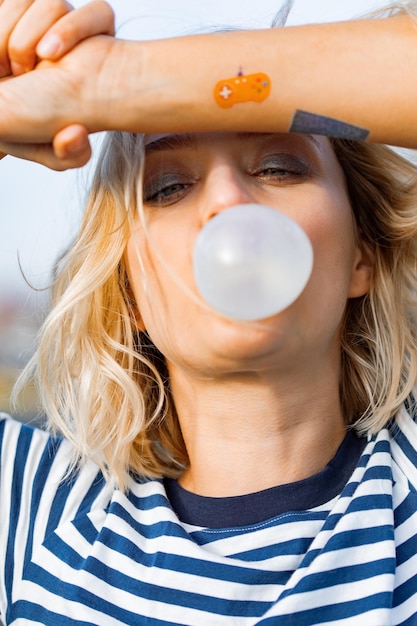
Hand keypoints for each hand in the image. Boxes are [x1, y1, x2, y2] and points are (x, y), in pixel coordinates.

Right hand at [0, 0, 114, 168]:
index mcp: (84, 55)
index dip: (74, 27)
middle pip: (57, 3)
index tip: (48, 56)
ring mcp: (29, 17)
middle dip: (30, 38)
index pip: (99, 15)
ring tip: (2, 68)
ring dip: (9, 34)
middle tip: (18, 73)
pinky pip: (9, 1)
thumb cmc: (19, 129)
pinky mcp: (9, 13)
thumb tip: (78, 132)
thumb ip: (70, 153)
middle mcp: (60, 28)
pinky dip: (1, 21)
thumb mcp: (47, 150)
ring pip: (29, 0)